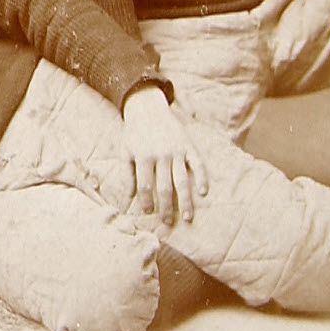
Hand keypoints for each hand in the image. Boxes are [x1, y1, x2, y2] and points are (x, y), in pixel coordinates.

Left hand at [122, 84, 209, 225]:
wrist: (147, 108)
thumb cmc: (134, 133)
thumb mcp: (125, 150)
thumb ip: (126, 174)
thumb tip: (128, 199)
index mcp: (143, 156)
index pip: (145, 186)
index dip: (146, 201)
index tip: (148, 213)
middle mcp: (161, 155)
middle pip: (164, 187)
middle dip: (166, 207)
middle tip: (168, 222)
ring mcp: (177, 151)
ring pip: (182, 180)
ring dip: (185, 200)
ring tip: (188, 217)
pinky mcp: (189, 146)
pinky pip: (198, 164)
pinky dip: (202, 178)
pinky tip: (203, 193)